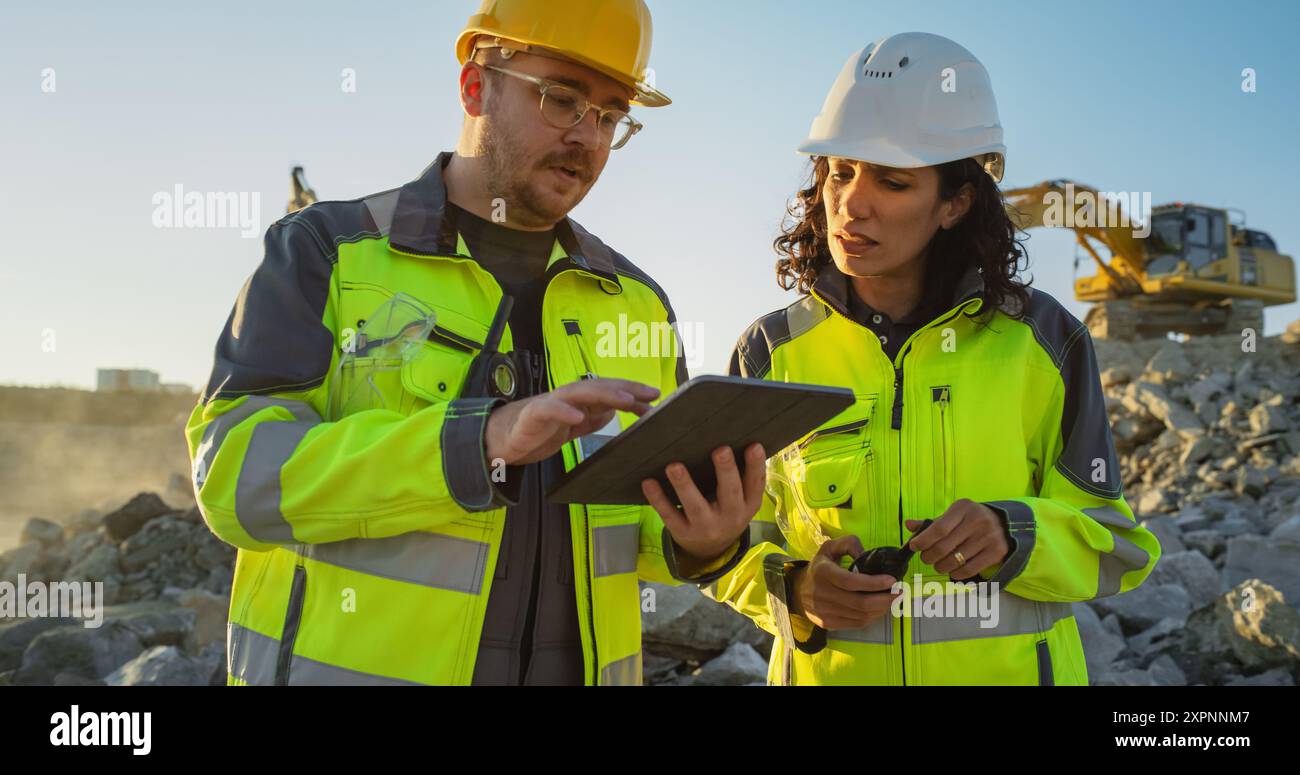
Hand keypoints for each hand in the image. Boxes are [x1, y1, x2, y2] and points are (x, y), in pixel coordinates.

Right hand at [484, 378, 659, 465]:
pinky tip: (577, 415)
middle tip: (650, 394)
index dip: (633, 391)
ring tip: (625, 400)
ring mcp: (551, 404)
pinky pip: (549, 410)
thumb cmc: (538, 430)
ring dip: (604, 394)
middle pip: (600, 387)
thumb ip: (593, 418)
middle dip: (626, 389)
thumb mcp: (573, 426)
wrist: (503, 439)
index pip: (609, 391)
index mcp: (578, 401)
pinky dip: (563, 411)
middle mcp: (567, 397)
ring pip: (580, 392)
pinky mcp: (533, 415)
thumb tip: (615, 410)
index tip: (656, 396)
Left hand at [641, 443, 765, 565]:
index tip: (754, 445)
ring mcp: (706, 527)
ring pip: (695, 506)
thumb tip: (730, 437)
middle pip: (730, 494)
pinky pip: (669, 515)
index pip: (755, 484)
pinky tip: (649, 482)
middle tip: (721, 450)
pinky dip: (658, 499)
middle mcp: (730, 517)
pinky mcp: (683, 532)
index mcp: (747, 505)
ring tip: (674, 466)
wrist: (710, 549)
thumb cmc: (725, 510)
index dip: (756, 465)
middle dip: (725, 472)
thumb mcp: (740, 500)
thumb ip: (739, 476)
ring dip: (684, 485)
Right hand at [789, 534, 899, 629]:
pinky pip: (856, 623)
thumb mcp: (830, 547)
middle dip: (885, 599)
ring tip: (892, 599)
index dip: (873, 583)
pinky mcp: (829, 624)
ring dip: (881, 609)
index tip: (891, 580)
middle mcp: (822, 594)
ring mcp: (825, 612)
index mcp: (823, 572)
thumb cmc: (820, 566)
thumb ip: (849, 544)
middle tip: (900, 592)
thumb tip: (866, 554)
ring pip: (861, 616)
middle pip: (860, 603)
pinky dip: (872, 617)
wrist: (798, 591)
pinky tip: (879, 608)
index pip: (850, 582)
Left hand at [906, 499, 1011, 580]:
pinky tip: (952, 571)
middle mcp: (977, 520)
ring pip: (955, 560)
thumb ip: (931, 523)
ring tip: (938, 565)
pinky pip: (969, 569)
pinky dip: (955, 574)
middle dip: (929, 556)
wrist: (1004, 524)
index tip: (914, 547)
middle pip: (944, 547)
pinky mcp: (996, 552)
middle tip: (926, 559)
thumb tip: (908, 525)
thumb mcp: (953, 516)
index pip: (938, 528)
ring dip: (941, 566)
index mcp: (963, 508)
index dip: (923, 540)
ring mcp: (988, 537)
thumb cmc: (970, 520)